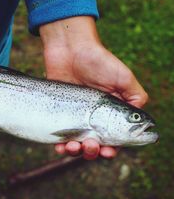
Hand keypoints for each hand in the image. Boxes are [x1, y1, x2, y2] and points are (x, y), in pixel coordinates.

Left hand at [40, 16, 147, 159]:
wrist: (70, 48)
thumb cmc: (99, 61)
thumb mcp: (124, 77)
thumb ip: (135, 98)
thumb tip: (141, 122)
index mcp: (111, 112)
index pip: (114, 137)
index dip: (113, 148)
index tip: (108, 151)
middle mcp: (93, 117)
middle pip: (95, 143)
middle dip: (94, 150)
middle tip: (92, 146)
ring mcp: (75, 115)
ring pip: (77, 143)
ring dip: (77, 151)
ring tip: (75, 147)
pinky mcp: (58, 112)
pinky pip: (58, 135)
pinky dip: (60, 145)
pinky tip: (60, 147)